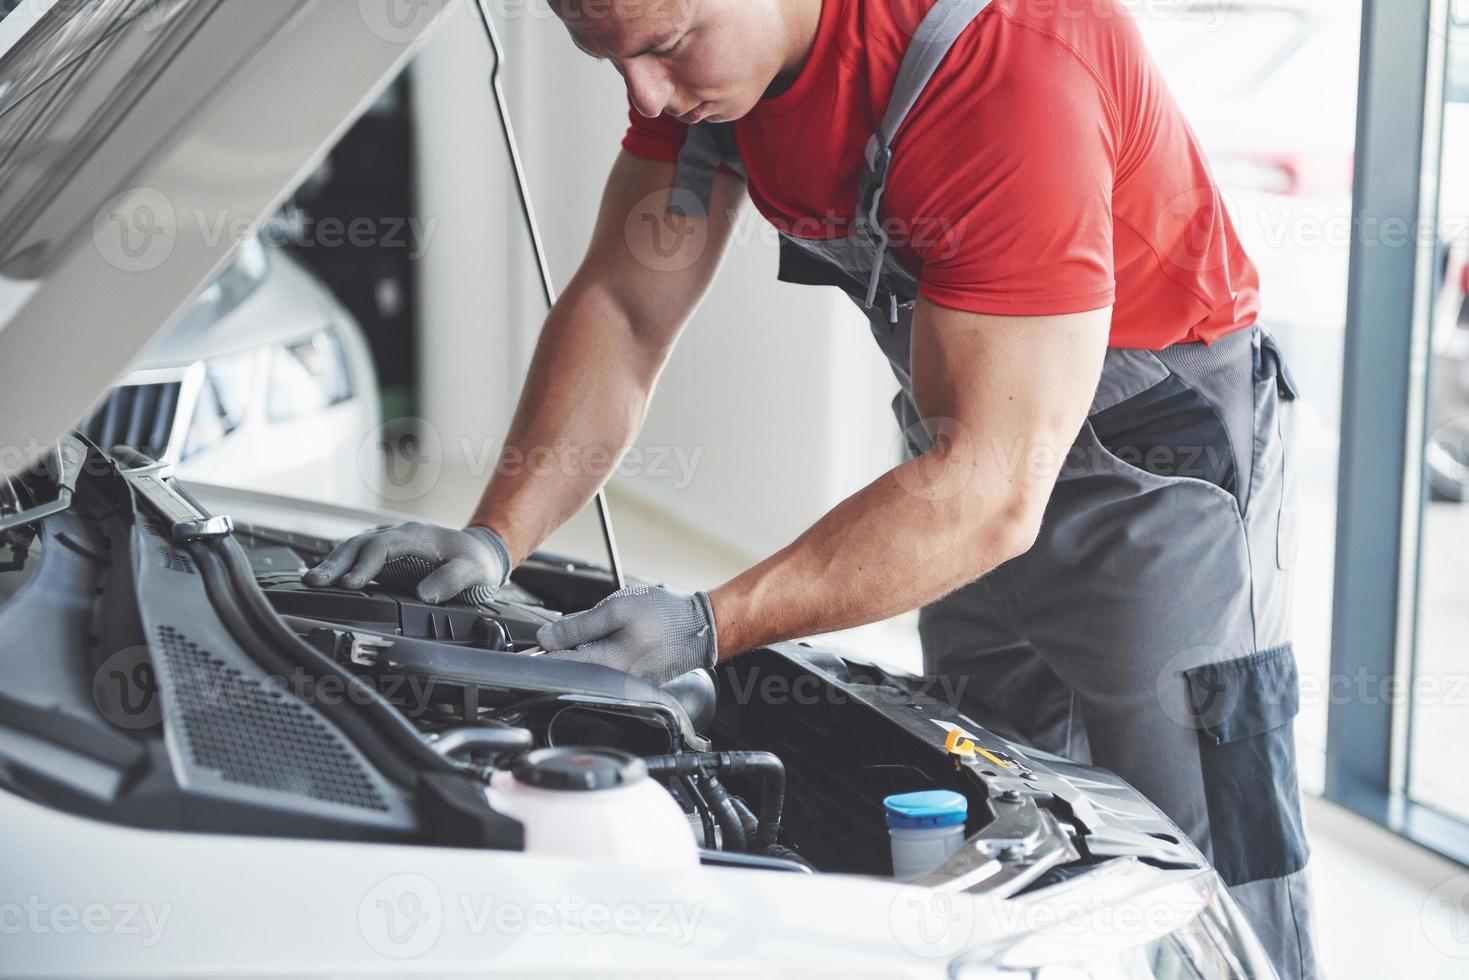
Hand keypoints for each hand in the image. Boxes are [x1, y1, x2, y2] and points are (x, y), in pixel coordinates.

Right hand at [304, 521, 510, 604]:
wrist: (480, 551)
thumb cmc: (475, 561)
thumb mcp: (472, 571)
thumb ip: (450, 581)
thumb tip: (424, 595)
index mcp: (416, 536)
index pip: (382, 546)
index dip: (365, 565)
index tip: (350, 584)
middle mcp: (398, 536)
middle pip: (359, 544)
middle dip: (336, 563)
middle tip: (313, 581)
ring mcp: (390, 544)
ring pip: (354, 548)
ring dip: (332, 564)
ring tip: (310, 581)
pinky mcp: (387, 557)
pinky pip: (359, 557)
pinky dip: (340, 566)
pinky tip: (325, 579)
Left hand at [538, 586, 717, 684]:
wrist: (700, 629)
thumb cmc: (663, 616)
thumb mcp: (617, 609)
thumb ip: (578, 625)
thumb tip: (545, 639)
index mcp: (604, 664)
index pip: (556, 666)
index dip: (537, 655)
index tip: (527, 646)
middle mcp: (611, 683)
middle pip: (570, 671)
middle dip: (559, 653)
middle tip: (559, 635)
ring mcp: (622, 687)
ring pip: (585, 672)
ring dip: (579, 656)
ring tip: (592, 636)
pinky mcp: (631, 685)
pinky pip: (602, 673)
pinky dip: (596, 659)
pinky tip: (607, 644)